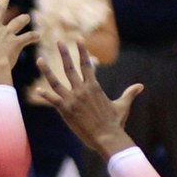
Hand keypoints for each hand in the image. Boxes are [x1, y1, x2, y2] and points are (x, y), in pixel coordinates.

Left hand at [35, 40, 140, 159]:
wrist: (107, 137)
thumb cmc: (115, 123)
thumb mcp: (122, 106)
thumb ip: (129, 94)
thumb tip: (140, 86)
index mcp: (94, 87)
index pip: (87, 65)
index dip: (82, 51)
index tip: (78, 40)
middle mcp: (82, 90)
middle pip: (70, 68)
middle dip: (64, 53)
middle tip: (58, 41)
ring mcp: (72, 100)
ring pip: (56, 82)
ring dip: (47, 71)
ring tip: (39, 60)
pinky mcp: (66, 110)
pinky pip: (53, 100)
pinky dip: (44, 95)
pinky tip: (36, 90)